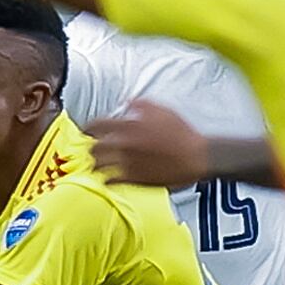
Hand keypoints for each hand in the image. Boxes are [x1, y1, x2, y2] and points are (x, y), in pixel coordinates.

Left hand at [84, 100, 209, 190]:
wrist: (197, 157)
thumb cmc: (182, 133)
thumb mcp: (162, 110)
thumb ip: (141, 105)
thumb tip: (126, 103)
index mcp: (130, 126)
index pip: (96, 125)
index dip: (88, 128)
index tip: (87, 131)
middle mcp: (125, 145)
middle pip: (94, 147)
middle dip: (92, 148)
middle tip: (94, 149)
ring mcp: (128, 163)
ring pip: (98, 166)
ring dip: (96, 165)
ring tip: (97, 165)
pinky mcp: (134, 179)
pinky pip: (110, 181)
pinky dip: (106, 180)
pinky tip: (109, 179)